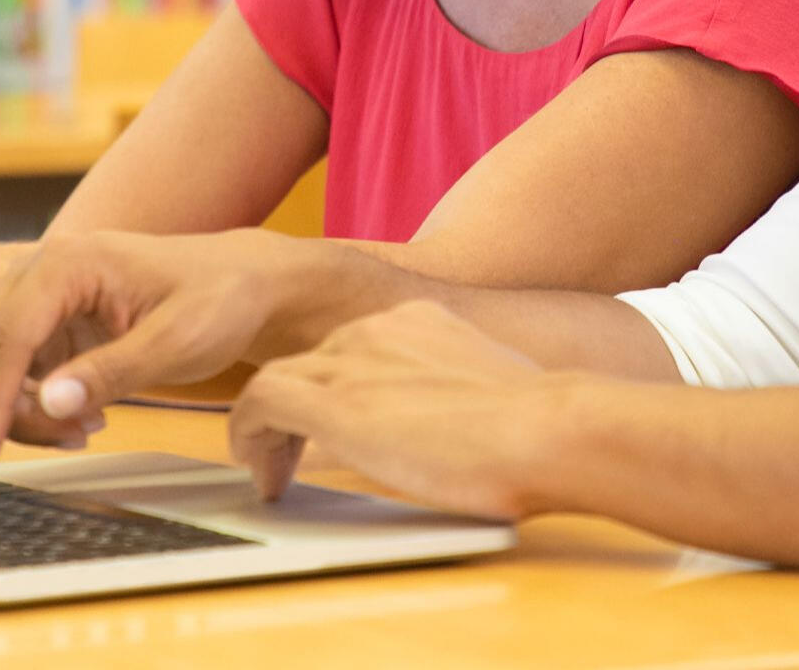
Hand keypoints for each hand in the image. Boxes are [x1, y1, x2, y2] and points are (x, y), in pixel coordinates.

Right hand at [0, 227, 304, 471]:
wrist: (242, 285)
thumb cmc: (219, 300)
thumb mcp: (177, 341)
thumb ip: (112, 371)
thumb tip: (49, 403)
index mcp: (68, 262)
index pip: (5, 336)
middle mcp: (41, 271)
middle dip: (10, 411)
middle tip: (72, 440)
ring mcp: (41, 297)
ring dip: (24, 412)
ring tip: (89, 428)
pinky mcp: (49, 323)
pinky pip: (16, 373)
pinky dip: (38, 405)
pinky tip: (88, 415)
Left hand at [227, 301, 556, 519]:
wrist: (548, 430)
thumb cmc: (536, 427)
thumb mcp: (486, 387)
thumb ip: (451, 391)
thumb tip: (446, 425)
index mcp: (416, 320)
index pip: (346, 348)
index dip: (328, 392)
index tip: (328, 433)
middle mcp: (376, 328)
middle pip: (305, 363)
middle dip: (292, 415)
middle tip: (288, 463)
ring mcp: (354, 362)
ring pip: (273, 380)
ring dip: (265, 431)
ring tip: (272, 475)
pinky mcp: (337, 404)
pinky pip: (260, 403)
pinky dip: (249, 438)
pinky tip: (266, 478)